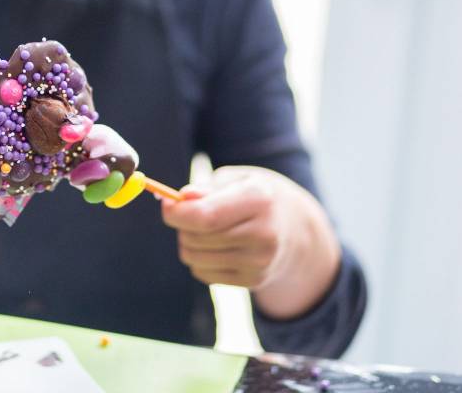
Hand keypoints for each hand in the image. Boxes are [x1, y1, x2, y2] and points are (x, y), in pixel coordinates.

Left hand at [161, 165, 341, 319]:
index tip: (166, 204)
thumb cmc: (256, 196)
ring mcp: (260, 262)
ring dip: (188, 242)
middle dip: (181, 224)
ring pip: (193, 257)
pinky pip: (201, 272)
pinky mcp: (254, 281)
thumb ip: (207, 188)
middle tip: (190, 213)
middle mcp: (263, 235)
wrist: (295, 228)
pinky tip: (217, 246)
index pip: (205, 217)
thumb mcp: (236, 179)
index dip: (176, 213)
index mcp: (259, 200)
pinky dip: (199, 258)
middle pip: (196, 237)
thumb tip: (181, 198)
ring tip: (206, 229)